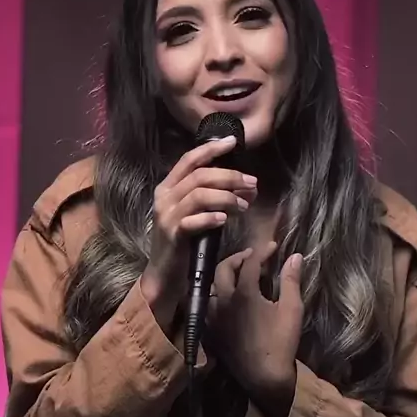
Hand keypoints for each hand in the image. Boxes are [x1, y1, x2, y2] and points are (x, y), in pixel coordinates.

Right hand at [140, 136, 257, 331]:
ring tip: (244, 205)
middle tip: (252, 184)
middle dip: (230, 176)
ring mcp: (167, 216)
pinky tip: (225, 220)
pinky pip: (192, 221)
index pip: (190, 159)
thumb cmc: (183, 243)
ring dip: (226, 197)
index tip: (233, 142)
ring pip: (199, 195)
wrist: (164, 274)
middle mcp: (165, 198)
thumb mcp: (194, 214)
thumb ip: (210, 197)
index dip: (211, 149)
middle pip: (200, 176)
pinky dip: (211, 218)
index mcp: (168, 188)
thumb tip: (243, 185)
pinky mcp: (172, 235)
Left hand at [207, 245, 303, 416]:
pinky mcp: (211, 329)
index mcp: (243, 293)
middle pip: (224, 268)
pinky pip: (208, 305)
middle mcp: (223, 300)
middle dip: (238, 258)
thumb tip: (295, 256)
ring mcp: (214, 316)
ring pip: (211, 286)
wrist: (263, 377)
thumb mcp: (291, 309)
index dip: (261, 251)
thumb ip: (291, 281)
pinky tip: (228, 299)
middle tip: (252, 257)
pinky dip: (217, 295)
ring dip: (224, 276)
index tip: (272, 247)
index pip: (250, 262)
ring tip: (238, 276)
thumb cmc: (280, 342)